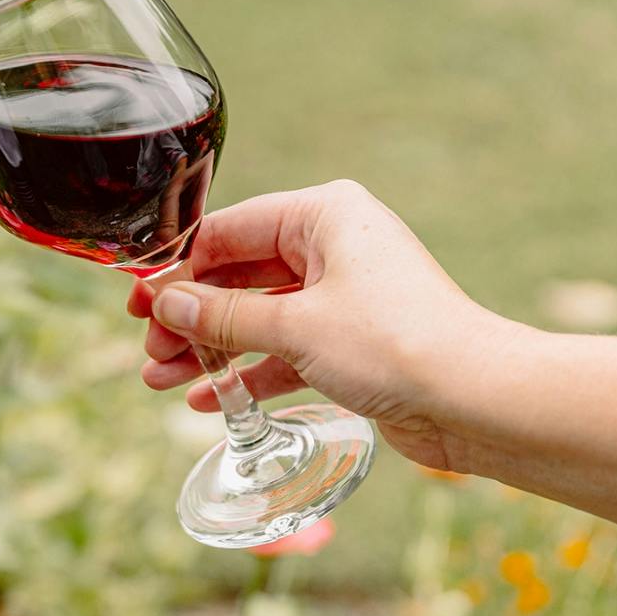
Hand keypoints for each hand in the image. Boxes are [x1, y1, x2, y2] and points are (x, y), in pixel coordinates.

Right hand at [128, 180, 511, 471]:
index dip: (178, 270)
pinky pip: (284, 349)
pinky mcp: (352, 341)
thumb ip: (224, 317)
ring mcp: (344, 295)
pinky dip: (249, 371)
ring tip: (161, 379)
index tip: (140, 304)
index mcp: (325, 215)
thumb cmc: (397, 344)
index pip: (229, 231)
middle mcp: (335, 246)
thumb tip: (166, 307)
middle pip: (239, 274)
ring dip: (211, 348)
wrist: (476, 400)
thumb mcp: (295, 327)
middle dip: (191, 317)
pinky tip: (207, 399)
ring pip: (258, 316)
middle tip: (149, 350)